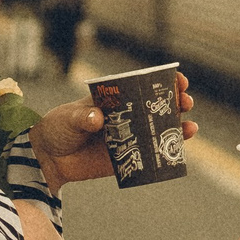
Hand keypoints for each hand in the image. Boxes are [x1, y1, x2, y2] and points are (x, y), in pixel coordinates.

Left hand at [31, 75, 200, 189]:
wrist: (48, 157)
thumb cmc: (58, 127)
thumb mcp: (69, 117)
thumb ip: (83, 116)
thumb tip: (98, 119)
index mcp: (116, 99)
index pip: (144, 86)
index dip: (164, 82)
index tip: (178, 80)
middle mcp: (127, 116)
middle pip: (158, 107)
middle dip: (176, 103)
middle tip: (185, 102)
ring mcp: (129, 137)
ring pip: (159, 131)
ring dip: (178, 129)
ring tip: (191, 127)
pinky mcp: (127, 159)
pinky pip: (150, 157)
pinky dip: (165, 154)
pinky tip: (178, 151)